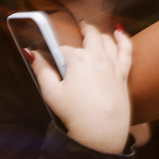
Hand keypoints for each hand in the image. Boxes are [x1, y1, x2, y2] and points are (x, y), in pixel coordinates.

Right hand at [28, 23, 131, 153]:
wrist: (102, 131)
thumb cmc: (77, 114)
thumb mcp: (52, 93)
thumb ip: (41, 70)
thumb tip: (32, 54)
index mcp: (77, 59)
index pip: (63, 49)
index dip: (56, 54)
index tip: (51, 59)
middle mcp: (96, 57)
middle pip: (89, 36)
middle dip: (84, 30)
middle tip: (81, 27)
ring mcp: (112, 64)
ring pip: (107, 40)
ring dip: (100, 34)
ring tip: (95, 32)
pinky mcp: (123, 74)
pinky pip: (126, 50)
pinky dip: (123, 39)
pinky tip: (119, 33)